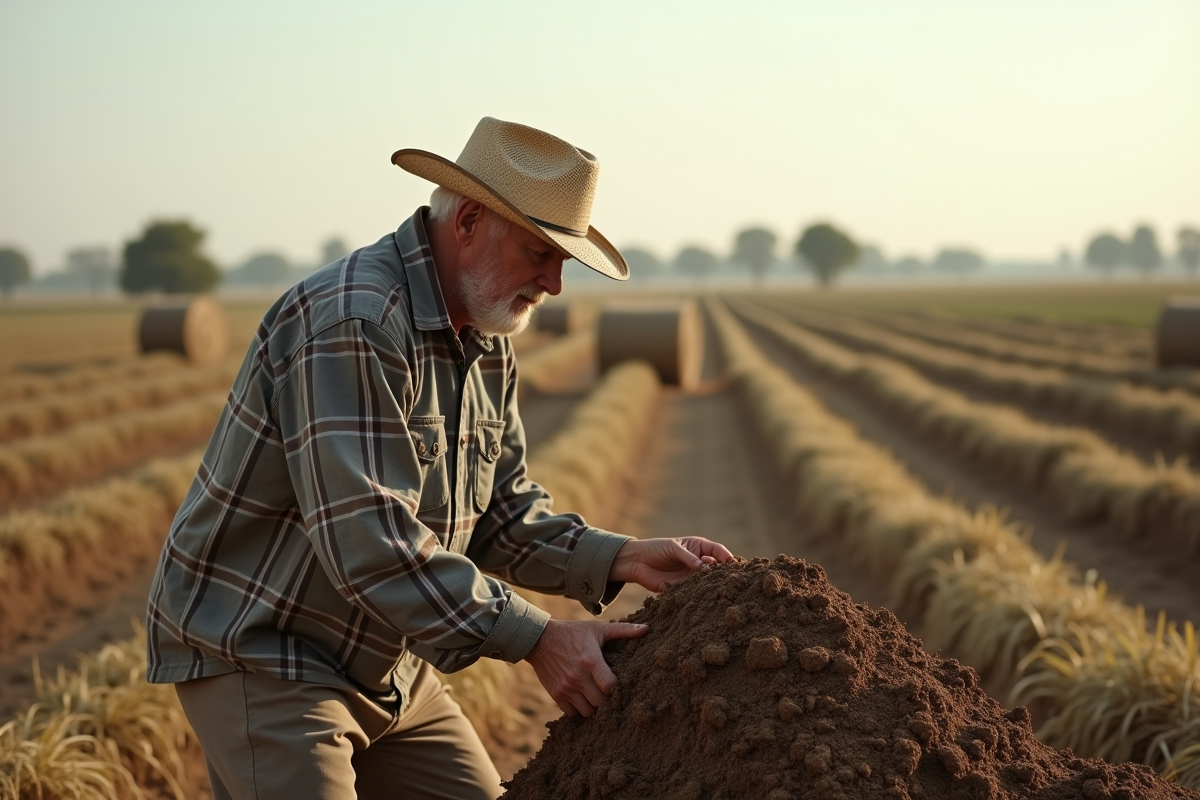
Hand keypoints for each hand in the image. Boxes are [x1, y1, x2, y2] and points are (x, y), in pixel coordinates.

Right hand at [524, 619, 647, 717]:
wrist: (539, 639)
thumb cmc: (572, 632)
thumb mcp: (597, 628)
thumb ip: (623, 630)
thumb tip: (647, 629)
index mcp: (591, 661)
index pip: (610, 687)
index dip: (617, 688)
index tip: (618, 684)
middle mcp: (578, 677)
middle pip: (600, 703)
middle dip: (607, 700)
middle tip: (609, 692)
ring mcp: (566, 688)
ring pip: (588, 711)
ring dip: (594, 706)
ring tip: (596, 695)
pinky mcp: (556, 694)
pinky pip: (572, 713)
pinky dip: (579, 708)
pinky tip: (582, 697)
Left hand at [608, 537, 734, 592]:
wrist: (637, 562)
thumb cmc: (656, 549)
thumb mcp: (673, 548)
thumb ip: (688, 557)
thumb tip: (704, 567)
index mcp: (698, 547)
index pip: (718, 551)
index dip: (726, 557)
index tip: (733, 563)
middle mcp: (698, 561)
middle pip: (716, 567)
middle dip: (723, 572)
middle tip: (730, 578)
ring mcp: (692, 575)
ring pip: (707, 580)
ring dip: (712, 584)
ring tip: (718, 588)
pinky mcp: (684, 587)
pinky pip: (695, 591)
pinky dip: (700, 593)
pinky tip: (704, 596)